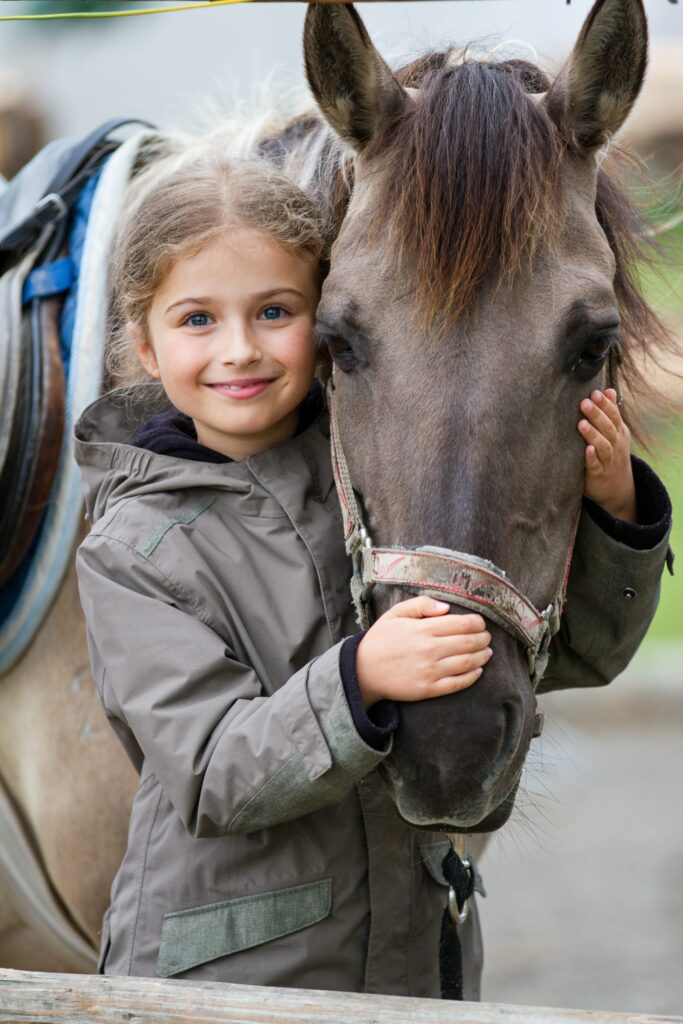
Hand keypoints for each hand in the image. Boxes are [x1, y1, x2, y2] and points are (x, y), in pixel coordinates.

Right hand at [355, 596, 491, 707]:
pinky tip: (478, 670)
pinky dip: (473, 676)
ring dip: (483, 656)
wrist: (363, 670)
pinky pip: (458, 683)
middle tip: (487, 637)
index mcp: (423, 629)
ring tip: (487, 652)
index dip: (478, 622)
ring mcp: (430, 671)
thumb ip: (421, 604)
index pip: (463, 624)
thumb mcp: (395, 614)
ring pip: (468, 663)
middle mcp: (430, 650)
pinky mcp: (428, 689)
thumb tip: (447, 608)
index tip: (480, 623)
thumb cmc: (381, 639)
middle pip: (469, 642)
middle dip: (484, 638)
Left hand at [578, 388, 635, 521]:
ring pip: (603, 446)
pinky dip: (592, 458)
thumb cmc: (611, 454)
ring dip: (593, 435)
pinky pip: (596, 466)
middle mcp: (616, 445)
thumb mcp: (615, 433)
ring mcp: (608, 461)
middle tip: (584, 403)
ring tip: (581, 424)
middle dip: (597, 415)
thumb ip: (611, 413)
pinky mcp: (599, 475)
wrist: (618, 489)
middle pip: (608, 428)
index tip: (595, 393)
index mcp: (619, 433)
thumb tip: (608, 390)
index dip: (605, 405)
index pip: (614, 416)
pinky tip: (586, 450)